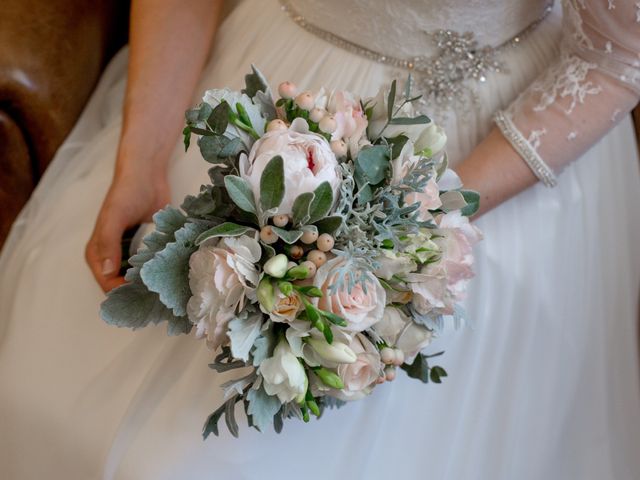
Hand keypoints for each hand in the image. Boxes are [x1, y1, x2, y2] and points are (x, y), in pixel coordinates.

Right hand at [86, 163, 169, 291]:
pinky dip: (157, 272)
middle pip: (122, 286)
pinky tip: (171, 276)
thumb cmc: (126, 193)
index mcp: (96, 254)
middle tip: (160, 296)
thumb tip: (108, 272)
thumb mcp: (114, 217)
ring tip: (167, 290)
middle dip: (138, 293)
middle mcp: (110, 257)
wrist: (145, 174)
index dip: (125, 294)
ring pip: (136, 279)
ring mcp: (128, 253)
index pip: (108, 286)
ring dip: (149, 285)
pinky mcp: (144, 247)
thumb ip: (108, 243)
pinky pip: (149, 267)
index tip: (147, 296)